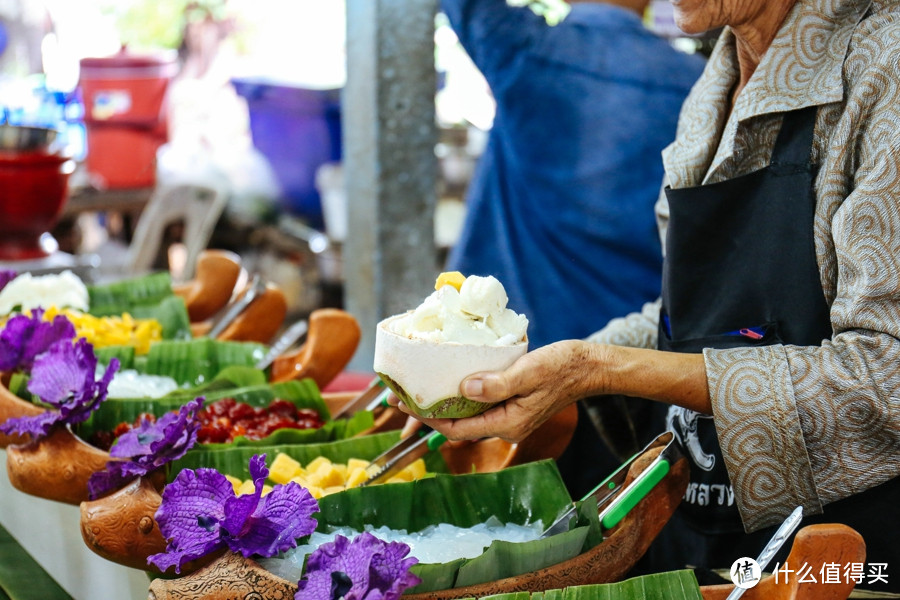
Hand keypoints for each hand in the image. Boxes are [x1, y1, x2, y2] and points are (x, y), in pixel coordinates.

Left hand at [415, 340, 605, 442]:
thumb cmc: (564, 367)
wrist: (590, 366)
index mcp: (506, 423)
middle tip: (396, 396)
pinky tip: (446, 381)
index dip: (425, 417)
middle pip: (455, 424)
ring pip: (464, 415)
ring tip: (414, 389)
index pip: (454, 427)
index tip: (401, 401)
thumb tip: (464, 389)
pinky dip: (457, 395)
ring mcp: (507, 415)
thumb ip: (497, 383)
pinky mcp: (510, 402)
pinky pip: (476, 403)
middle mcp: (504, 424)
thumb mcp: (529, 372)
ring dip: (439, 403)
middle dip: (425, 412)